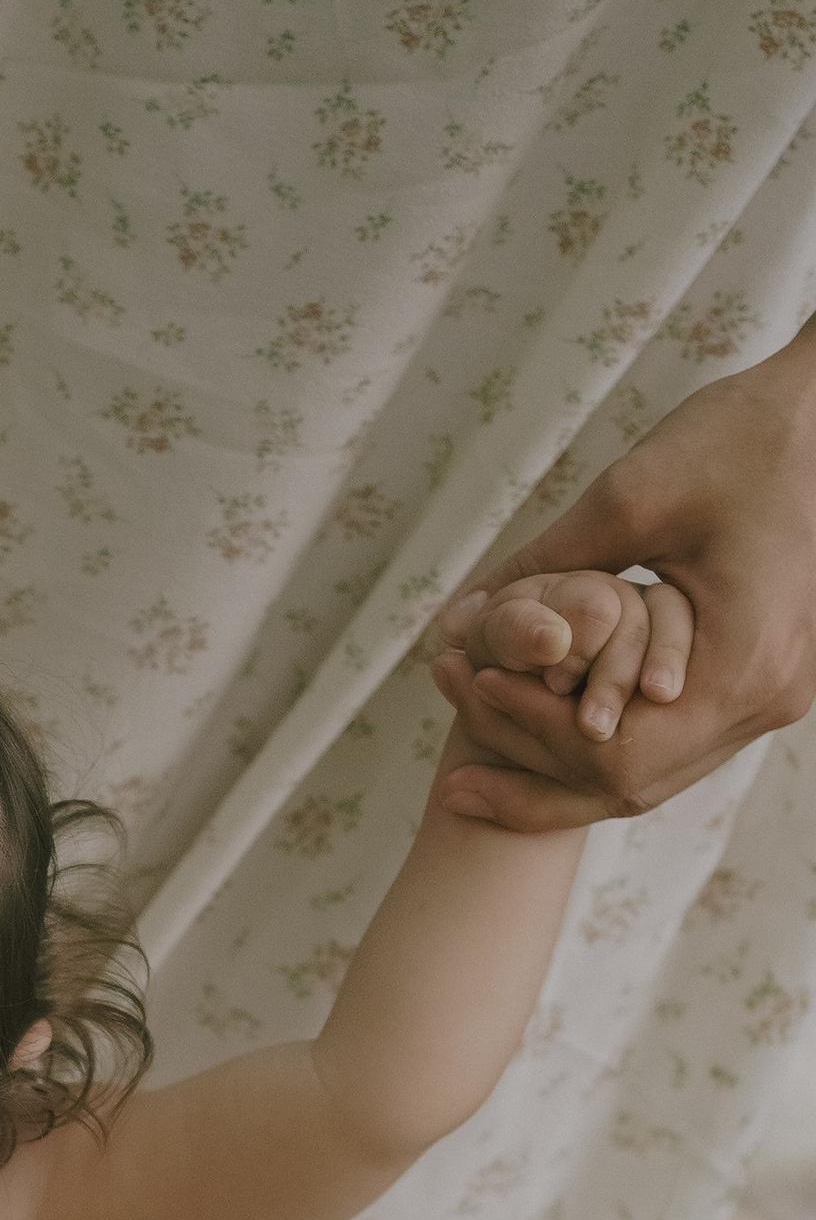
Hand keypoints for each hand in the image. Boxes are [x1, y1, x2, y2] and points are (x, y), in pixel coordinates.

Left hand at [427, 325, 815, 830]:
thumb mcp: (629, 499)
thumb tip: (450, 625)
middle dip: (532, 767)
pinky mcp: (760, 683)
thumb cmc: (741, 436)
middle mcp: (766, 701)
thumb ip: (541, 572)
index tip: (460, 686)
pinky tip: (536, 719)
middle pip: (630, 782)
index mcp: (743, 667)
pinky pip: (672, 741)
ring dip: (560, 762)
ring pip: (650, 773)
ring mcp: (769, 699)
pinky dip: (601, 737)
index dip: (526, 731)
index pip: (614, 753)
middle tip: (449, 746)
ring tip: (474, 735)